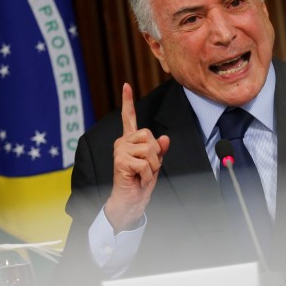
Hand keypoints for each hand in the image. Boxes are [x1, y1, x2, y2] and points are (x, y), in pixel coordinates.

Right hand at [104, 83, 169, 231]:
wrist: (131, 200)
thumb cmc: (141, 181)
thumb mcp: (155, 163)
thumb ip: (160, 150)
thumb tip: (165, 138)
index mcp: (130, 140)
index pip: (129, 118)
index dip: (128, 101)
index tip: (126, 85)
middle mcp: (122, 142)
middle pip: (149, 136)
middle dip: (156, 154)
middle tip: (148, 168)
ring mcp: (120, 150)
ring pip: (150, 150)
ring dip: (153, 167)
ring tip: (144, 175)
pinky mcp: (121, 161)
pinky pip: (146, 164)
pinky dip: (149, 175)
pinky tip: (140, 180)